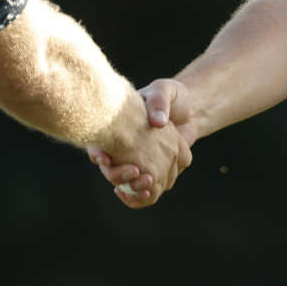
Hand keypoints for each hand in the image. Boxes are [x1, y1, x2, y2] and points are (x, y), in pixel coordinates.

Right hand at [88, 80, 197, 206]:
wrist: (189, 109)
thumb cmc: (170, 95)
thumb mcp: (164, 90)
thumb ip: (159, 102)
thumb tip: (158, 123)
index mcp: (119, 126)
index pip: (99, 142)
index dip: (97, 152)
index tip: (104, 158)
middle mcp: (124, 146)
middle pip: (110, 168)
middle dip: (119, 175)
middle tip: (135, 172)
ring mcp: (138, 160)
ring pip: (126, 182)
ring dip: (133, 189)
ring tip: (146, 187)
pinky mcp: (155, 169)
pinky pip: (146, 188)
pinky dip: (145, 195)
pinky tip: (149, 192)